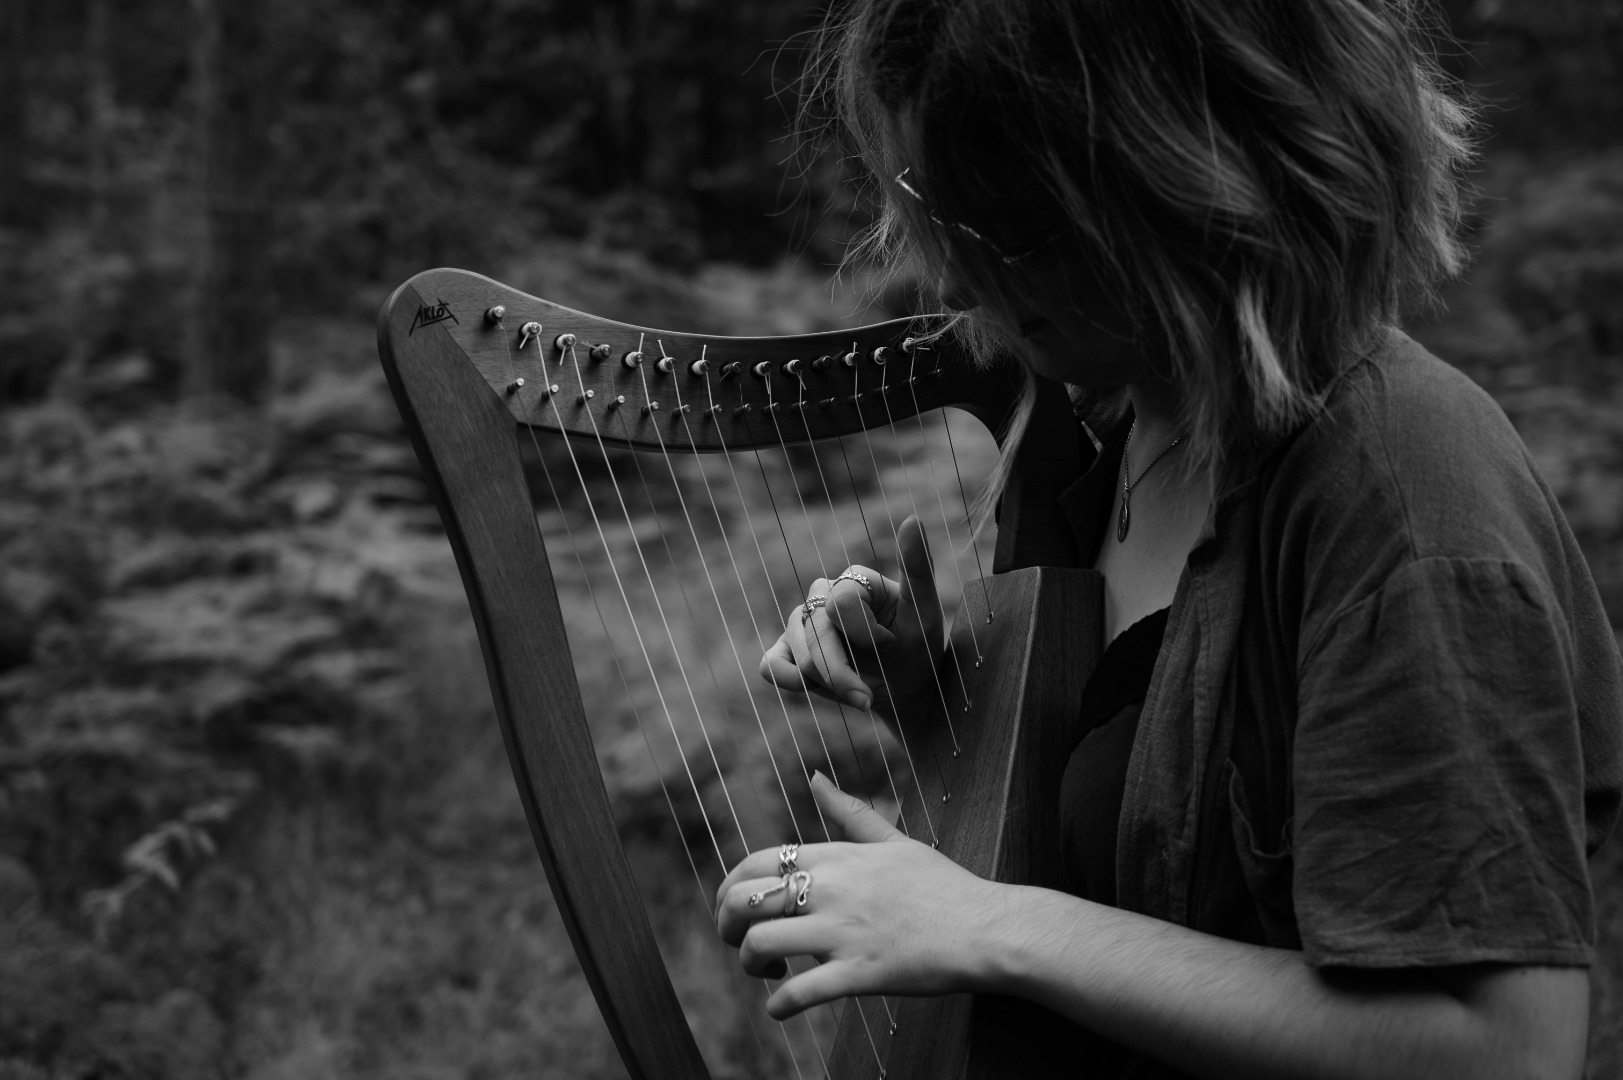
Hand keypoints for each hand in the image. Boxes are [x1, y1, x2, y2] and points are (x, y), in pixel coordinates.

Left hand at [714, 772, 996, 1019]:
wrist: (987, 928)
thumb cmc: (944, 886)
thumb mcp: (894, 841)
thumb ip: (849, 813)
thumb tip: (814, 777)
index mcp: (837, 858)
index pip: (756, 862)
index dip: (729, 887)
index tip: (735, 908)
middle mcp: (833, 890)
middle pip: (746, 899)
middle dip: (726, 925)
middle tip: (741, 943)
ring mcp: (845, 931)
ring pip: (762, 942)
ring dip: (751, 964)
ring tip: (768, 972)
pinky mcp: (861, 972)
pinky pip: (802, 992)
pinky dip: (779, 1005)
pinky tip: (780, 1008)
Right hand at [759, 514, 942, 716]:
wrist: (906, 693)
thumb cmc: (918, 652)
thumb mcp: (925, 614)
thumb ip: (917, 570)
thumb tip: (912, 519)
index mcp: (855, 579)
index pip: (841, 603)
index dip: (864, 635)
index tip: (891, 648)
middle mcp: (825, 594)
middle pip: (814, 630)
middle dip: (840, 671)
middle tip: (867, 698)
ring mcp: (804, 623)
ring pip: (796, 650)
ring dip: (824, 681)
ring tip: (857, 697)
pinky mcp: (789, 651)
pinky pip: (770, 664)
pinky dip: (786, 679)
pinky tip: (808, 690)